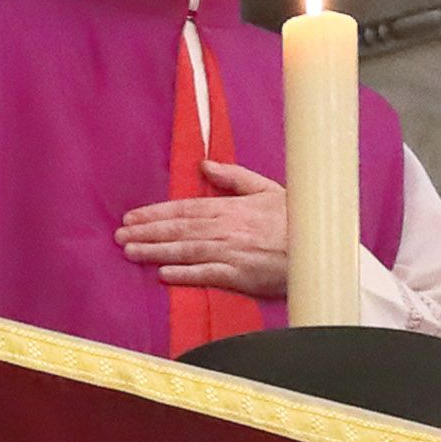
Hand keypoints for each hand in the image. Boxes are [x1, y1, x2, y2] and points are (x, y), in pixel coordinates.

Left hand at [119, 159, 289, 294]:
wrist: (321, 248)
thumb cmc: (297, 218)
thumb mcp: (267, 189)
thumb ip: (233, 176)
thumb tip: (203, 165)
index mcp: (231, 208)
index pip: (184, 209)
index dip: (155, 213)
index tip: (131, 216)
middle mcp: (226, 229)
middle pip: (179, 229)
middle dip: (146, 232)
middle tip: (119, 235)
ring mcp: (232, 253)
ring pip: (186, 251)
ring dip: (155, 251)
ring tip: (130, 252)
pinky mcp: (242, 276)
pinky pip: (207, 275)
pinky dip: (185, 274)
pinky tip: (163, 275)